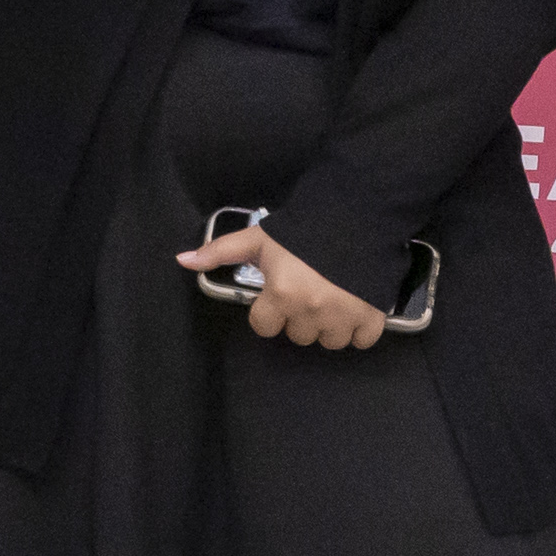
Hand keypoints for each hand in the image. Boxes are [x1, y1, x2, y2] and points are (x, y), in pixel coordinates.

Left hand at [175, 221, 390, 350]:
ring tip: (331, 300)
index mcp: (282, 294)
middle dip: (299, 317)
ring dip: (328, 326)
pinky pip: (362, 340)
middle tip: (307, 292)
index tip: (278, 294)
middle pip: (298, 335)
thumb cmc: (303, 229)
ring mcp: (344, 315)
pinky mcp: (373, 316)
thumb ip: (219, 252)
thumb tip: (182, 260)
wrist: (357, 213)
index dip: (269, 311)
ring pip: (329, 341)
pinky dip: (359, 330)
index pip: (264, 327)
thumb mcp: (258, 238)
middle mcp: (311, 310)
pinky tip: (354, 308)